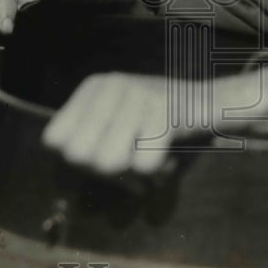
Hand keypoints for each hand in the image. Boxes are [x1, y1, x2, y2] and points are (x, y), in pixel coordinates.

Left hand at [42, 72, 183, 176]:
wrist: (212, 103)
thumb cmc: (160, 121)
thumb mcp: (119, 121)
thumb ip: (89, 142)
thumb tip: (67, 182)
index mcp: (95, 87)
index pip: (54, 139)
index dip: (75, 160)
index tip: (105, 154)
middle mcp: (112, 85)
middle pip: (77, 155)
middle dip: (101, 171)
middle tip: (129, 161)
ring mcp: (139, 96)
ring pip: (106, 163)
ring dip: (129, 174)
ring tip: (147, 157)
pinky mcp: (166, 113)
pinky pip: (143, 165)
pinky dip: (156, 170)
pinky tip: (168, 154)